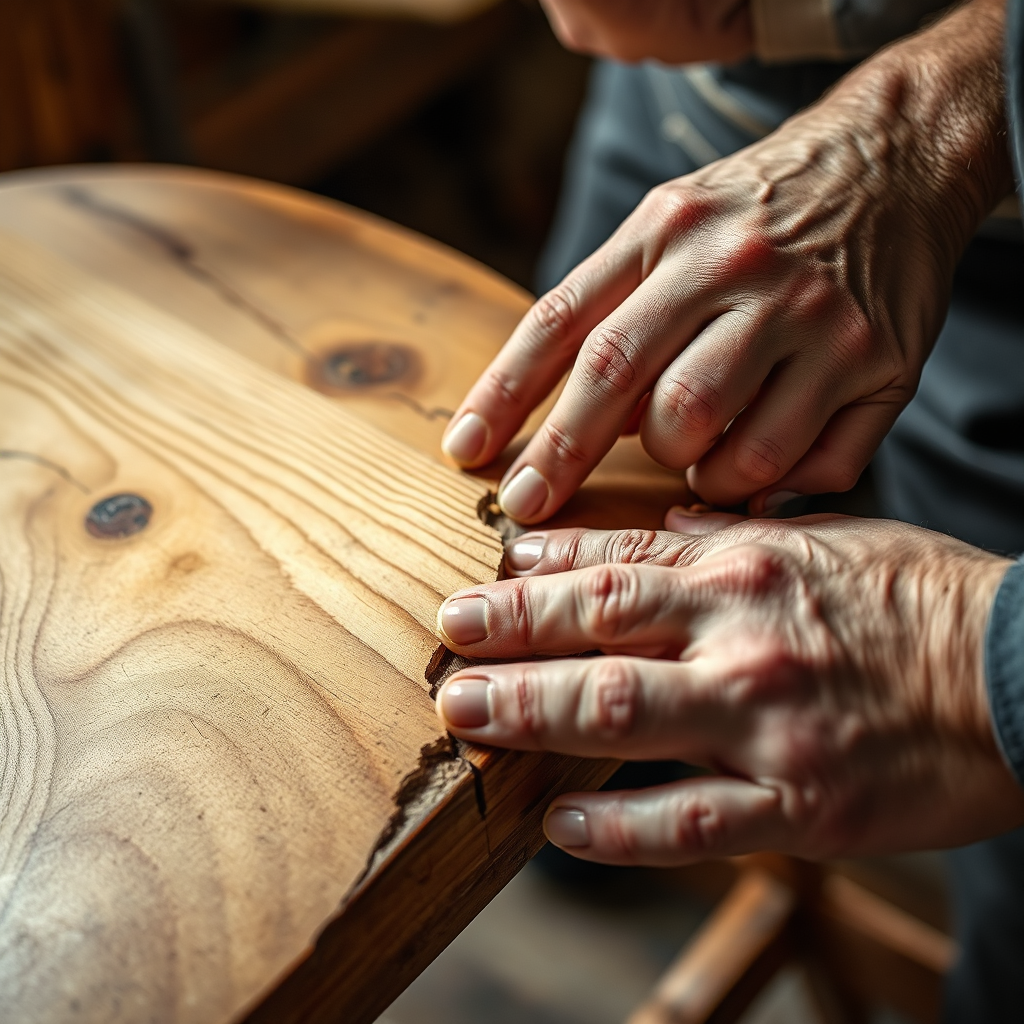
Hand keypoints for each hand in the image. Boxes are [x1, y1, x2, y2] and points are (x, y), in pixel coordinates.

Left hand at [433, 512, 1023, 863]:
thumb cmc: (922, 598)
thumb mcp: (828, 538)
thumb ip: (735, 534)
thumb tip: (669, 515)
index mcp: (748, 568)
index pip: (621, 557)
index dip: (544, 561)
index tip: (490, 564)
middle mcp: (743, 637)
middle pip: (599, 625)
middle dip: (511, 628)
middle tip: (449, 633)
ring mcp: (765, 724)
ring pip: (621, 713)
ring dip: (532, 713)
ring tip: (467, 713)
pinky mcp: (799, 808)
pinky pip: (688, 821)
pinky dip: (617, 826)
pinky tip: (558, 823)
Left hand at [441, 0, 1010, 521]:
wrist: (893, 160)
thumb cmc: (759, 212)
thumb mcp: (673, 221)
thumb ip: (614, 304)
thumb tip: (554, 416)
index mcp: (668, 230)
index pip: (563, 321)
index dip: (503, 396)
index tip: (466, 453)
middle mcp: (736, 269)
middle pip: (625, 381)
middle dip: (564, 455)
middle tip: (531, 504)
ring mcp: (810, 318)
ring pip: (713, 441)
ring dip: (686, 471)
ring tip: (690, 458)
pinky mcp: (877, 364)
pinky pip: (802, 466)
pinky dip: (763, 487)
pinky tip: (753, 468)